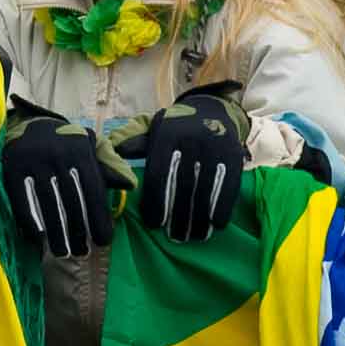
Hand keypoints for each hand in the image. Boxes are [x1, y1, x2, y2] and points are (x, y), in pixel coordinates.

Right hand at [1, 109, 112, 256]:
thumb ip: (109, 164)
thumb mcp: (90, 145)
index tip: (103, 241)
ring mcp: (34, 162)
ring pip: (48, 205)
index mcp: (80, 151)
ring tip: (62, 253)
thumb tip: (130, 184)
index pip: (93, 190)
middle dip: (78, 231)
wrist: (29, 123)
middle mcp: (58, 156)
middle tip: (82, 253)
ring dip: (56, 233)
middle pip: (71, 201)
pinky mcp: (13, 169)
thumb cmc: (65, 142)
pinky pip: (23, 201)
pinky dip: (30, 222)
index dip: (99, 218)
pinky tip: (37, 239)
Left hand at [114, 83, 246, 241]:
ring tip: (192, 236)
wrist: (214, 109)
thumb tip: (110, 158)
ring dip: (199, 217)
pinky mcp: (233, 155)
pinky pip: (228, 186)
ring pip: (205, 189)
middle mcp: (191, 139)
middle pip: (183, 184)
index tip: (154, 223)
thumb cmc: (177, 128)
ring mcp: (214, 147)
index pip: (159, 172)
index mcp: (166, 134)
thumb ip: (132, 143)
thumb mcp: (153, 128)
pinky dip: (221, 206)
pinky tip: (216, 224)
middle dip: (177, 214)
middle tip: (173, 236)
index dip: (156, 200)